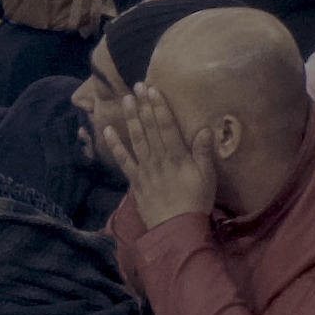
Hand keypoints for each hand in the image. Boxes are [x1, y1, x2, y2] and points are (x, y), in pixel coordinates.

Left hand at [109, 75, 218, 226]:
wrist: (176, 228)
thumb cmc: (196, 201)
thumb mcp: (207, 177)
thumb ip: (204, 152)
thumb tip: (204, 128)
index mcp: (177, 155)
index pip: (166, 126)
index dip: (159, 106)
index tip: (153, 90)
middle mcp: (158, 158)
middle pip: (149, 127)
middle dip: (144, 106)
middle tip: (137, 86)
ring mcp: (144, 169)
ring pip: (136, 139)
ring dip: (130, 118)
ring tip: (125, 100)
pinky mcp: (135, 181)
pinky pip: (123, 160)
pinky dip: (115, 145)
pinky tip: (107, 130)